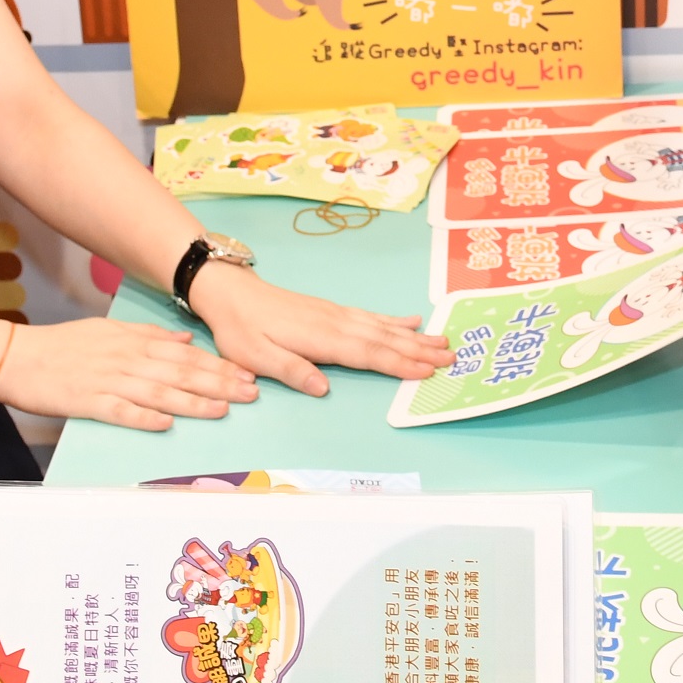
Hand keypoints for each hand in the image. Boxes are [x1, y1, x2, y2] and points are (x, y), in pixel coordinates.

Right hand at [0, 316, 254, 431]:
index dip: (219, 366)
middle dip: (219, 383)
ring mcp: (108, 381)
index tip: (247, 374)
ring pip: (158, 391)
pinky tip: (165, 424)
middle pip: (180, 373)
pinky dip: (143, 417)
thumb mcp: (111, 330)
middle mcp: (127, 360)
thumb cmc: (66, 344)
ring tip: (222, 410)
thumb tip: (186, 339)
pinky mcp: (87, 402)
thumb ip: (150, 335)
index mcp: (134, 343)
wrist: (18, 356)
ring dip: (192, 401)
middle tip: (251, 393)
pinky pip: (119, 411)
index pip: (186, 355)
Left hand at [191, 263, 452, 397]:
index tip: (428, 371)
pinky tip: (411, 322)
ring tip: (443, 341)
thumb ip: (292, 371)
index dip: (398, 364)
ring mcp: (337, 314)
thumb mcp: (256, 356)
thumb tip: (323, 388)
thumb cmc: (241, 329)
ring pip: (383, 327)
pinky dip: (395, 321)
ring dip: (414, 337)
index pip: (367, 354)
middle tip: (452, 357)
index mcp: (320, 338)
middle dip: (419, 350)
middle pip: (384, 339)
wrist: (231, 293)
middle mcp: (336, 323)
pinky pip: (372, 317)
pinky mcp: (333, 311)